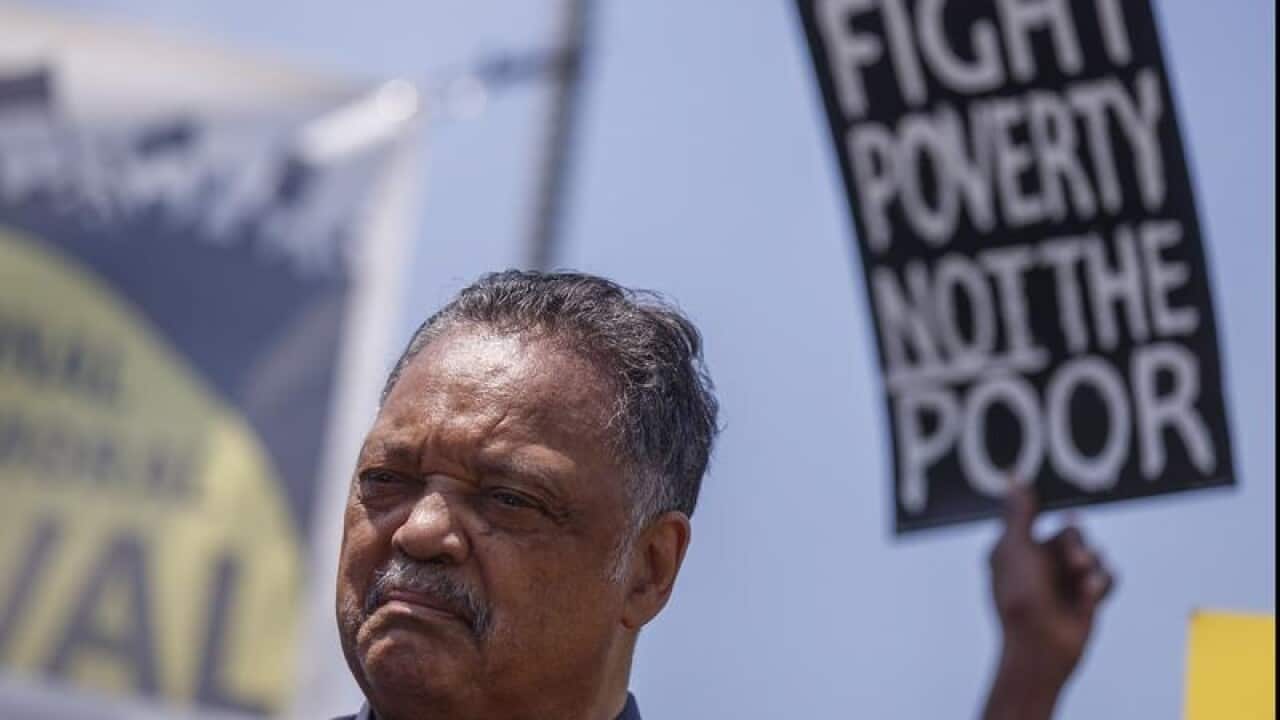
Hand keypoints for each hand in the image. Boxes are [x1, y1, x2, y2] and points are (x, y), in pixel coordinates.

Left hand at [981, 481, 1114, 719]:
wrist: (1043, 647)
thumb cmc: (1021, 596)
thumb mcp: (1015, 548)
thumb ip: (1019, 513)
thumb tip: (1015, 478)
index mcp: (1016, 548)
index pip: (1037, 519)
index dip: (1051, 516)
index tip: (1064, 514)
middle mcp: (1039, 562)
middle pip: (1071, 533)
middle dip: (1076, 545)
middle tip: (1075, 561)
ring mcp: (1063, 580)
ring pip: (1092, 552)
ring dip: (1091, 565)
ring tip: (1083, 582)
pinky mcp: (1086, 596)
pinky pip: (1107, 574)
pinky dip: (1102, 583)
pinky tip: (1091, 595)